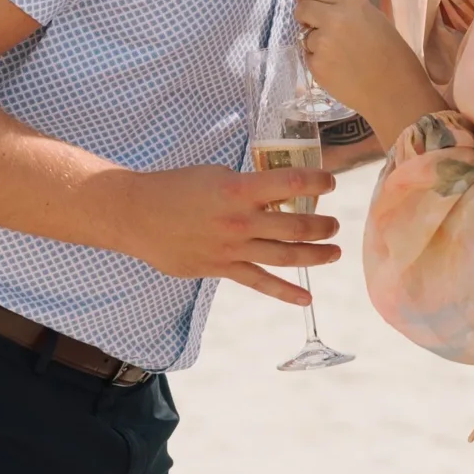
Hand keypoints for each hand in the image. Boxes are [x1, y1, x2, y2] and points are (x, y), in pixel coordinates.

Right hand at [89, 163, 339, 306]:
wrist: (137, 214)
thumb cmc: (176, 187)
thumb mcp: (216, 175)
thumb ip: (248, 186)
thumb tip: (277, 194)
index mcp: (239, 189)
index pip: (291, 183)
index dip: (318, 182)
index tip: (331, 183)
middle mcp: (240, 220)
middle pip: (296, 227)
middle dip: (323, 226)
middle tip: (336, 224)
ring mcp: (232, 248)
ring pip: (285, 256)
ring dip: (315, 255)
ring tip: (334, 252)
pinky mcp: (221, 268)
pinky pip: (260, 282)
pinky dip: (285, 292)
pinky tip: (307, 298)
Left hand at [296, 0, 439, 150]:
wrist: (395, 90)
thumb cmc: (393, 55)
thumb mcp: (375, 19)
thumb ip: (347, 10)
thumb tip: (321, 8)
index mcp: (352, 3)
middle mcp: (333, 18)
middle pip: (303, 8)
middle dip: (305, 16)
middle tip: (313, 25)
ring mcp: (322, 43)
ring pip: (306, 37)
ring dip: (316, 44)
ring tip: (341, 56)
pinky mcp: (316, 65)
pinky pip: (310, 58)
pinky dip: (320, 62)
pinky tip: (339, 69)